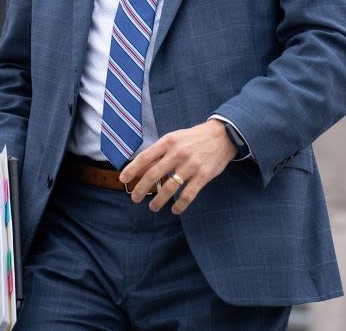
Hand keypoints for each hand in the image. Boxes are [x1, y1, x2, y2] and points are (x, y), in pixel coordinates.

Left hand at [120, 120, 234, 214]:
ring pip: (169, 188)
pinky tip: (175, 209)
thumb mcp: (175, 139)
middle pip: (153, 175)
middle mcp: (178, 153)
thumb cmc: (194, 138)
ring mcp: (191, 165)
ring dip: (158, 200)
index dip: (132, 170)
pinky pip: (188, 194)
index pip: (145, 157)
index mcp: (169, 141)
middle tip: (135, 198)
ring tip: (153, 207)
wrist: (222, 135)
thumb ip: (159, 153)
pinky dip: (180, 205)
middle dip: (141, 189)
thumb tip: (140, 168)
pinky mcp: (203, 175)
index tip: (123, 180)